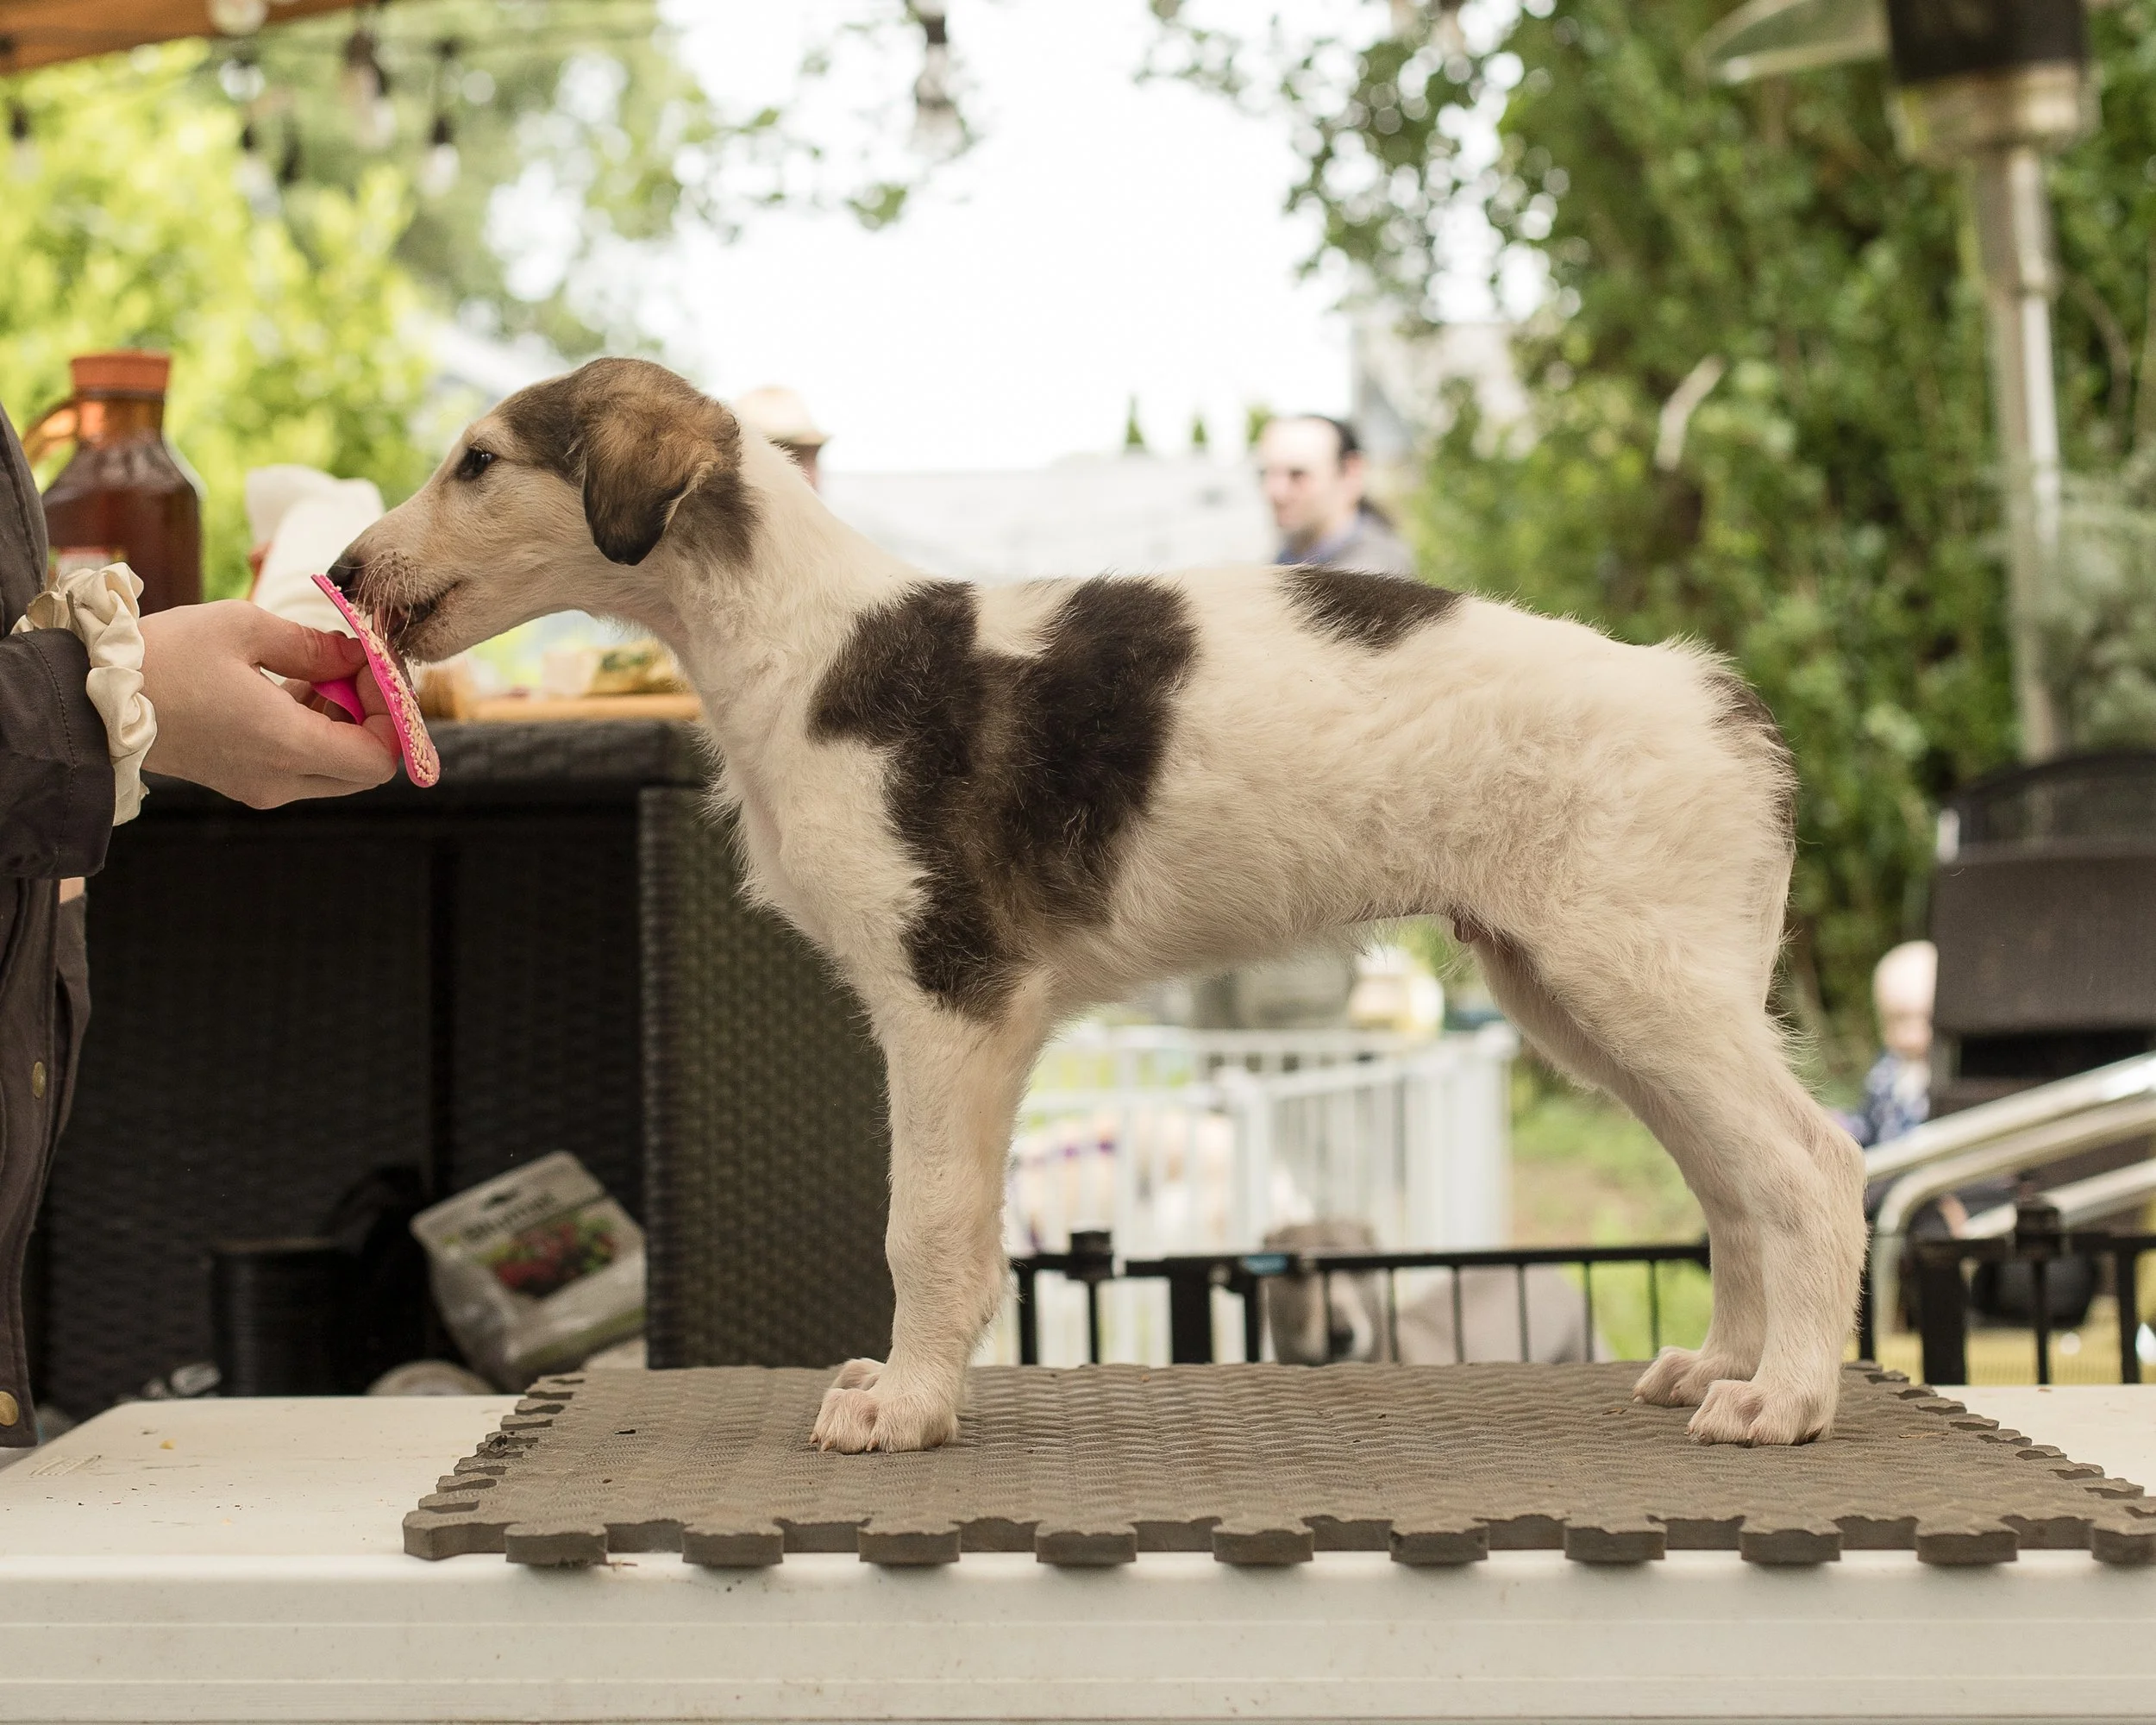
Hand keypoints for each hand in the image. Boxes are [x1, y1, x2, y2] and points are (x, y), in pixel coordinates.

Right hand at [140, 602, 399, 807]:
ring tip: (318, 669)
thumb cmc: (162, 658)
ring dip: (343, 721)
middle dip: (372, 717)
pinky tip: (291, 685)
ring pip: (336, 768)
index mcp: (286, 746)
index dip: (392, 714)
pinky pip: (303, 765)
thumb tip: (357, 653)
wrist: (87, 703)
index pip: (380, 757)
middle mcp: (280, 781)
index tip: (372, 668)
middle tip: (353, 667)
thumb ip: (313, 644)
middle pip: (364, 767)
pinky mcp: (244, 782)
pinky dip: (314, 729)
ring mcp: (261, 787)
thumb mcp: (243, 628)